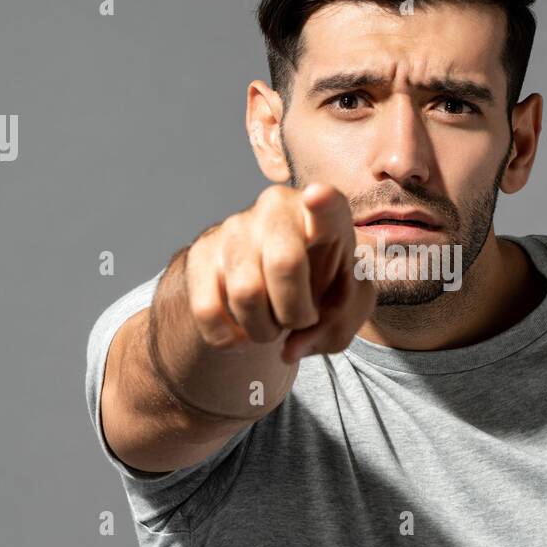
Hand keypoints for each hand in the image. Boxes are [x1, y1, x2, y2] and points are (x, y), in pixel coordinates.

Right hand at [185, 183, 375, 363]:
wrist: (272, 282)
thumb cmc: (322, 286)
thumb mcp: (346, 307)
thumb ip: (337, 326)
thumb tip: (290, 349)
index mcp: (326, 213)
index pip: (327, 204)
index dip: (322, 203)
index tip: (318, 197)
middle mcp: (277, 209)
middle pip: (284, 264)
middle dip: (296, 312)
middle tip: (299, 318)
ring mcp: (235, 227)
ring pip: (246, 294)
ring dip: (263, 330)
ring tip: (271, 321)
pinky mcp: (201, 252)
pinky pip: (207, 310)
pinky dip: (228, 338)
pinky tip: (241, 331)